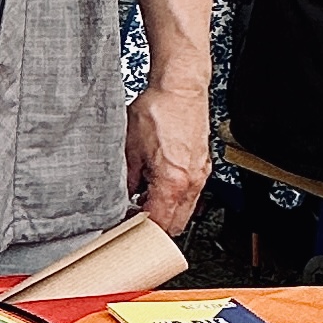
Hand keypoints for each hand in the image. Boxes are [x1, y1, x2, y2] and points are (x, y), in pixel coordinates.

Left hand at [126, 81, 210, 236]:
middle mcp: (191, 182)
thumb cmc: (157, 111)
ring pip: (185, 210)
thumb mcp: (128, 148)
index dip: (140, 232)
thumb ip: (127, 179)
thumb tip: (120, 198)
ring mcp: (200, 175)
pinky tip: (156, 188)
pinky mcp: (202, 166)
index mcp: (173, 181)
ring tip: (141, 204)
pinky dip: (174, 198)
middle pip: (176, 224)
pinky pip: (190, 194)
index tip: (125, 231)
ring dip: (165, 213)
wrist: (180, 89)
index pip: (159, 223)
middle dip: (154, 228)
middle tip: (132, 222)